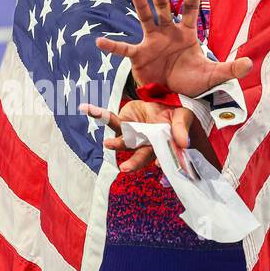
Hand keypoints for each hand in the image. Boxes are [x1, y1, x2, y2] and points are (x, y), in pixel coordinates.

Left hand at [79, 99, 212, 172]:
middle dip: (133, 163)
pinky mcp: (122, 122)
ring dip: (115, 143)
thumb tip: (184, 143)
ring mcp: (131, 135)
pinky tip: (85, 108)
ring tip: (108, 144)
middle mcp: (144, 144)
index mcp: (161, 146)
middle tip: (125, 169)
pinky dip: (96, 113)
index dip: (161, 161)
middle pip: (139, 156)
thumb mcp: (182, 117)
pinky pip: (109, 120)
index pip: (161, 157)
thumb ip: (181, 128)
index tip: (159, 165)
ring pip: (123, 141)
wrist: (160, 102)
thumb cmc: (173, 115)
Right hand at [94, 0, 252, 97]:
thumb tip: (251, 63)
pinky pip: (124, 49)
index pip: (190, 10)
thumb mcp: (214, 75)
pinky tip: (100, 42)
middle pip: (164, 8)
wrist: (174, 94)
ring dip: (141, 7)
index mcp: (186, 33)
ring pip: (146, 20)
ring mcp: (151, 42)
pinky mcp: (139, 56)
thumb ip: (231, 68)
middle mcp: (168, 32)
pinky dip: (113, 47)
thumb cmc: (192, 80)